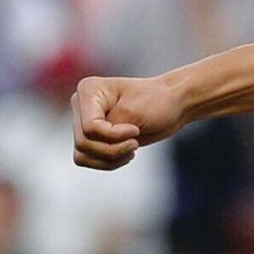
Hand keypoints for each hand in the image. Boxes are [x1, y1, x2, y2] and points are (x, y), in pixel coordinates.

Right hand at [71, 73, 185, 168]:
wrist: (171, 106)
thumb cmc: (157, 102)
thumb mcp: (133, 113)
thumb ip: (108, 130)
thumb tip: (84, 147)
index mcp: (88, 90)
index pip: (89, 128)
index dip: (113, 136)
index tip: (135, 130)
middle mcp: (81, 104)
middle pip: (84, 143)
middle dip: (112, 149)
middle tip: (135, 143)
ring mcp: (84, 121)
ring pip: (82, 155)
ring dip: (110, 158)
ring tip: (132, 149)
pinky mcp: (92, 137)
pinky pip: (88, 160)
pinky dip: (107, 163)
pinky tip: (126, 154)